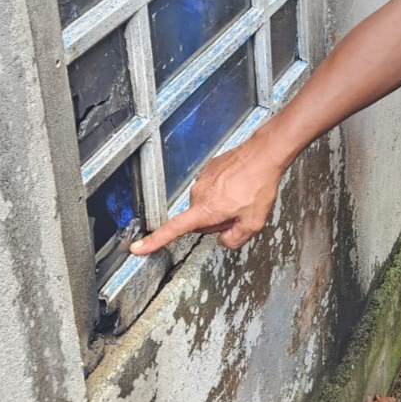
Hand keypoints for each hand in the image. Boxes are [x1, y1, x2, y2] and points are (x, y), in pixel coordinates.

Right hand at [129, 136, 285, 254]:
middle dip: (215, 221)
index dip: (154, 241)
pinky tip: (239, 185)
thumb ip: (234, 239)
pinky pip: (211, 188)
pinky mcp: (208, 169)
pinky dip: (223, 190)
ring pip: (206, 203)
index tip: (137, 247)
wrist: (263, 154)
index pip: (174, 229)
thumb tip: (223, 241)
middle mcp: (199, 194)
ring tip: (241, 196)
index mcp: (205, 210)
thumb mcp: (253, 223)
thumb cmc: (259, 185)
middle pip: (199, 219)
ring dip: (220, 204)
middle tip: (237, 212)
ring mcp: (202, 179)